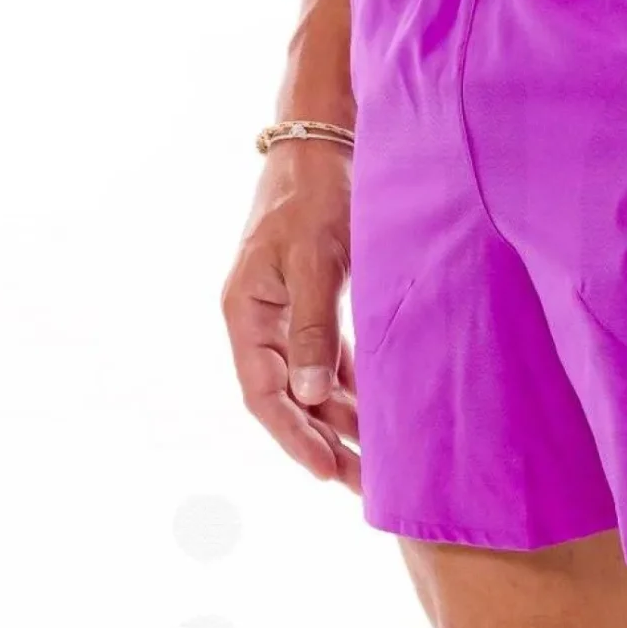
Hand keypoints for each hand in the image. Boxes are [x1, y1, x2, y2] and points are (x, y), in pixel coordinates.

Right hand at [222, 143, 360, 490]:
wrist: (328, 140)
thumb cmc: (317, 192)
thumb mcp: (315, 260)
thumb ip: (314, 327)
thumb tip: (307, 394)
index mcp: (246, 312)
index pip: (264, 394)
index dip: (295, 437)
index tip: (328, 472)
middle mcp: (261, 321)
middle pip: (289, 400)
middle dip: (325, 443)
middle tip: (364, 487)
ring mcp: (288, 315)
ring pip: (313, 386)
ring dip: (343, 423)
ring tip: (380, 465)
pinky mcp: (316, 306)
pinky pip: (332, 363)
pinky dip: (354, 391)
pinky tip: (380, 417)